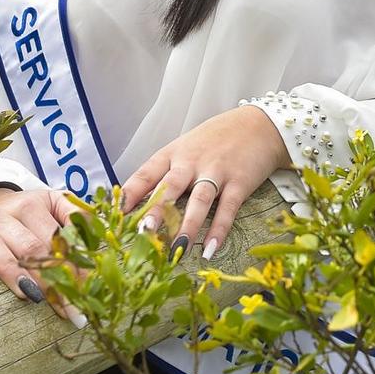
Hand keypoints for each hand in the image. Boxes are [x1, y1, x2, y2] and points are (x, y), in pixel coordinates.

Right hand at [0, 186, 87, 326]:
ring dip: (18, 275)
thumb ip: (76, 219)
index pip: (56, 238)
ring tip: (35, 298)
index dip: (73, 266)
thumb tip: (100, 242)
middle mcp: (5, 213)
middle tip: (67, 309)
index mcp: (32, 204)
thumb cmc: (23, 216)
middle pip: (31, 248)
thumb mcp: (50, 207)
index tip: (85, 292)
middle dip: (52, 281)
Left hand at [118, 105, 289, 261]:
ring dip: (188, 225)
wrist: (259, 124)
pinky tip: (210, 249)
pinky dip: (219, 230)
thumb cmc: (217, 139)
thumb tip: (138, 200)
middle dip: (156, 209)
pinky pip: (228, 209)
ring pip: (199, 200)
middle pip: (170, 187)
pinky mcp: (239, 182)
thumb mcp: (186, 147)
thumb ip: (166, 171)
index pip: (146, 173)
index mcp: (174, 153)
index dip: (130, 193)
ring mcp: (217, 171)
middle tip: (143, 231)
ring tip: (176, 249)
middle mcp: (192, 161)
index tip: (115, 213)